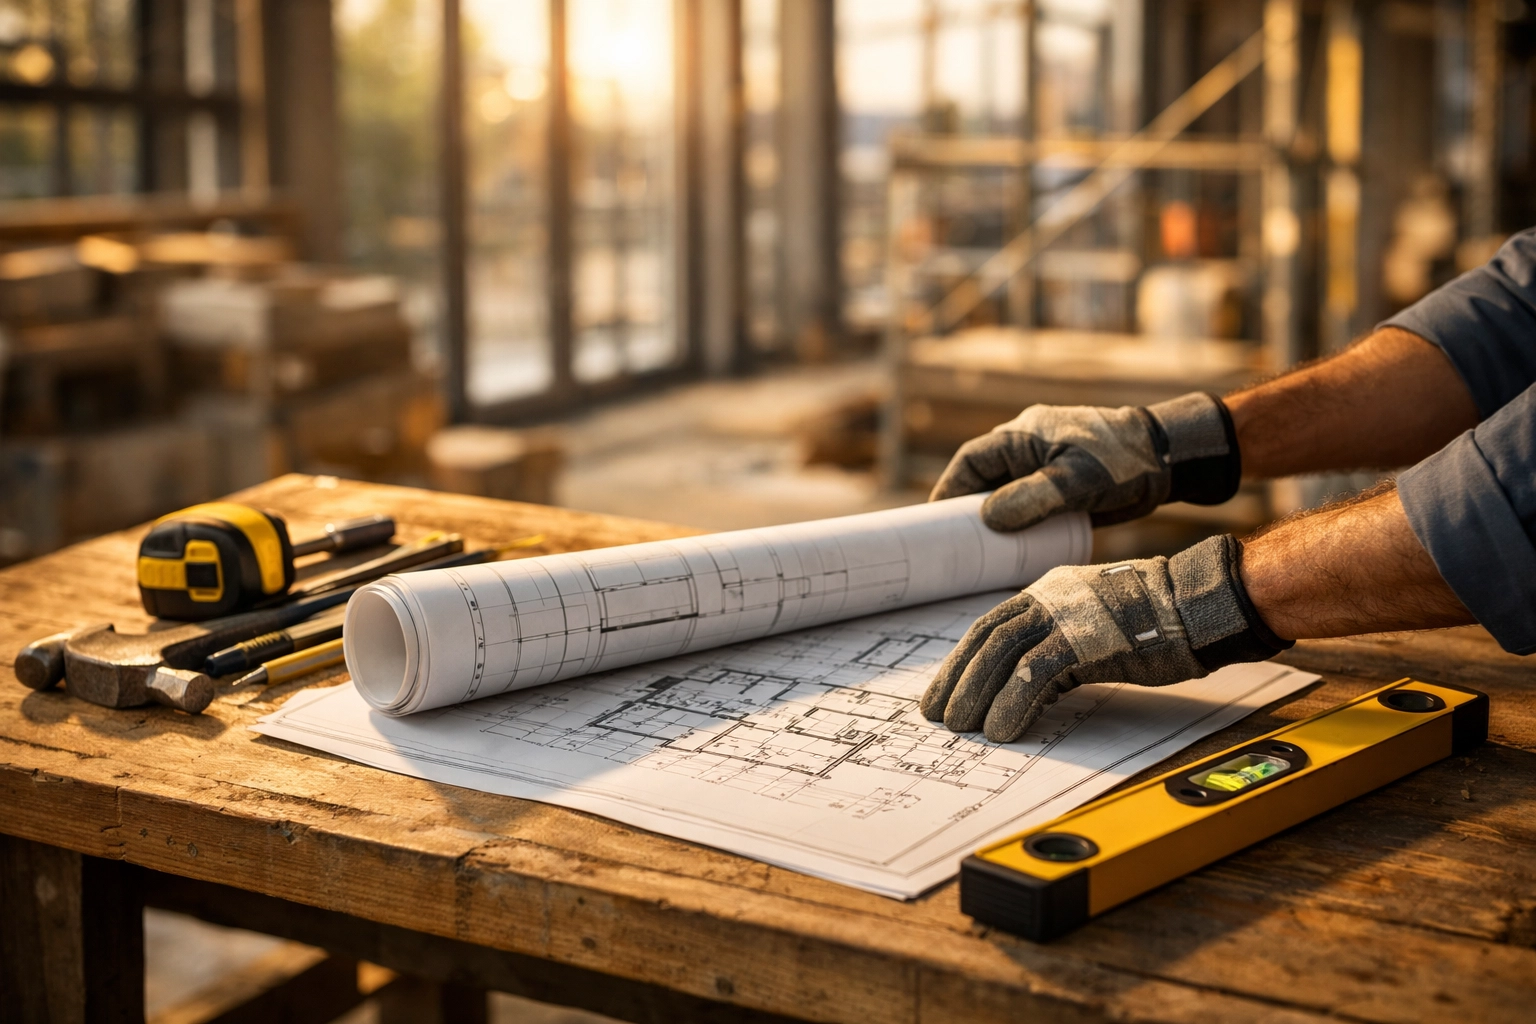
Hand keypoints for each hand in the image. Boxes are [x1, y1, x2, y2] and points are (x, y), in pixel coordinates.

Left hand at [920, 535, 1290, 742]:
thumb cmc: (1157, 621)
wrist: (1200, 605)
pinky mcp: (1084, 640)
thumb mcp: (1094, 625)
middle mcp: (1049, 598)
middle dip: (958, 680)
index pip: (990, 626)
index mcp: (1048, 592)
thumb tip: (1028, 685)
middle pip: (987, 640)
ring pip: (1002, 657)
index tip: (945, 690)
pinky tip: (1002, 730)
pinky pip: (1035, 676)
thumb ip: (1059, 645)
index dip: (962, 660)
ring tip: (963, 729)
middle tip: (939, 715)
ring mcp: (1066, 616)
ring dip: (977, 696)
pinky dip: (1012, 705)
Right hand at [928, 392, 1240, 530]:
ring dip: (992, 527)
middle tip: (951, 552)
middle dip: (965, 515)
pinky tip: (1011, 558)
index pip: (970, 463)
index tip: (932, 524)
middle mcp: (1026, 453)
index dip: (948, 492)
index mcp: (1021, 437)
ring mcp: (1043, 472)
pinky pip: (1027, 512)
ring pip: (1004, 500)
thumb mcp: (1076, 480)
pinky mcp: (1060, 492)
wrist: (1168, 460)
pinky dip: (1017, 532)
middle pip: (981, 484)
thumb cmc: (1122, 460)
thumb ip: (1033, 497)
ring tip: (977, 562)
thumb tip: (988, 519)